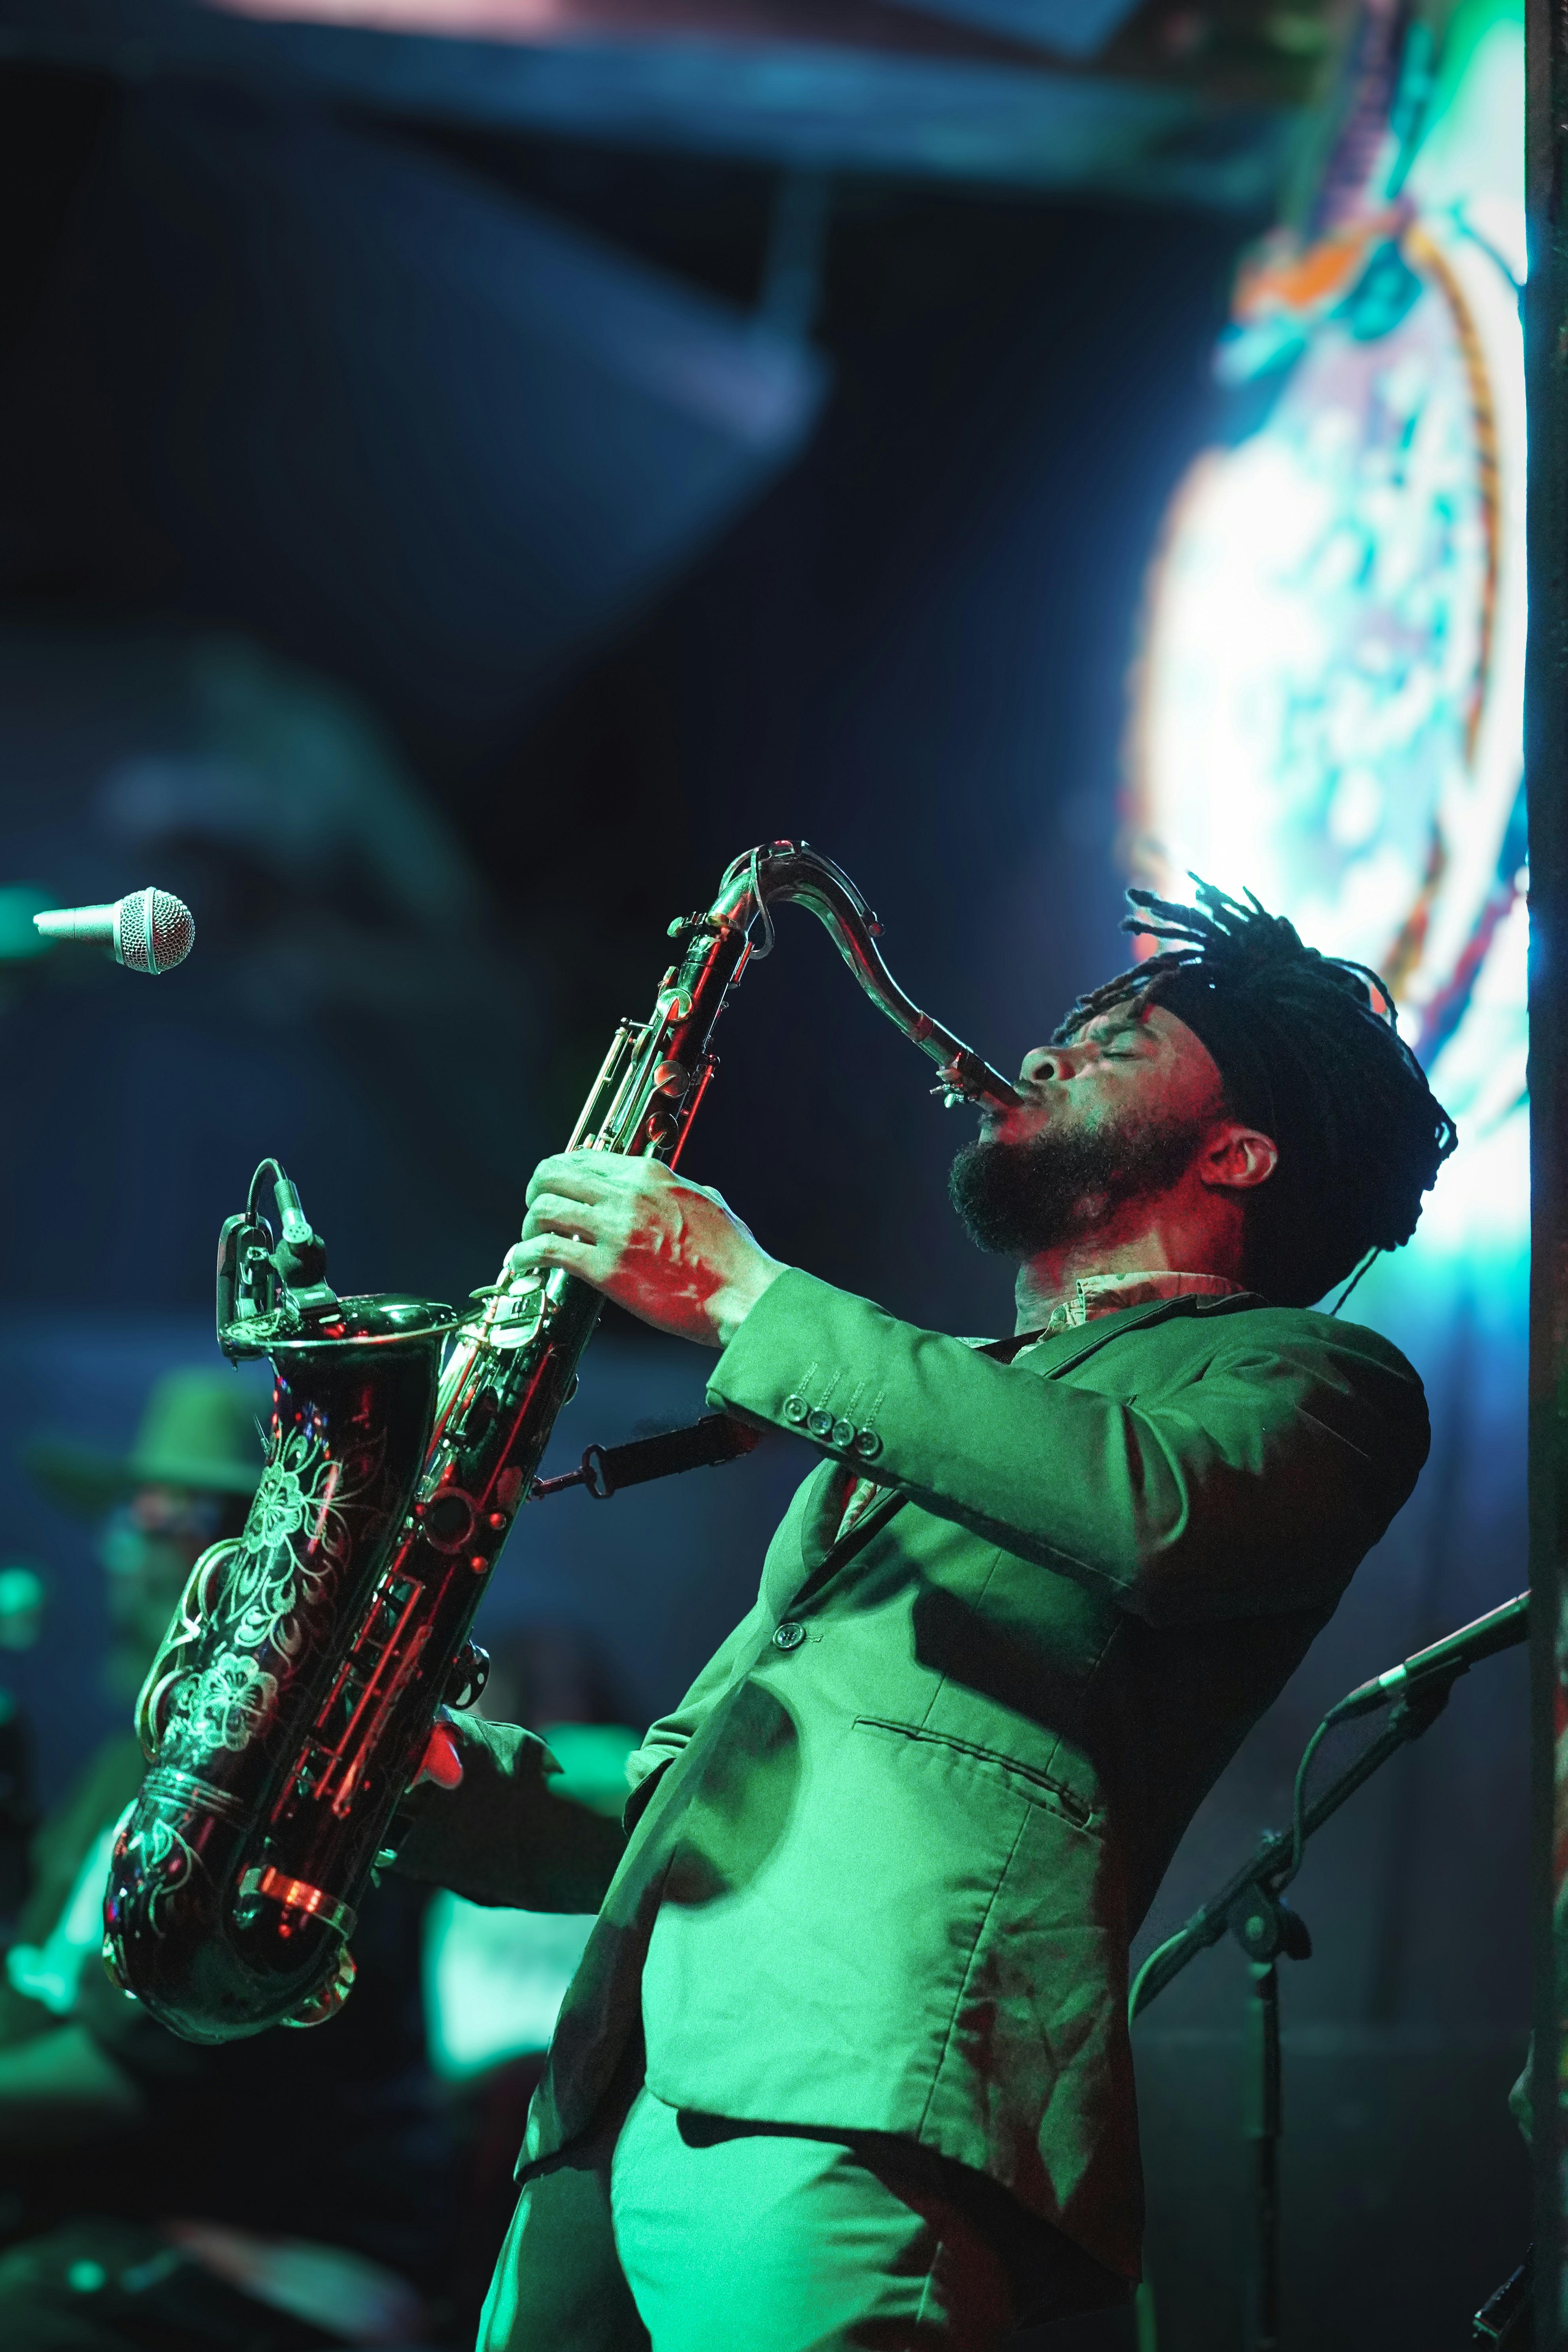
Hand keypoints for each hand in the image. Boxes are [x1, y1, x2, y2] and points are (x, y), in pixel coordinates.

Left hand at [507, 1152, 786, 1347]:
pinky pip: (547, 1251)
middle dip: (536, 1191)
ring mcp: (615, 1230)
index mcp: (651, 1175)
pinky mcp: (606, 1268)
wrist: (744, 1294)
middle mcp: (628, 1195)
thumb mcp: (709, 1204)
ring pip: (544, 1209)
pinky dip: (525, 1256)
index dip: (561, 1171)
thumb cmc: (734, 1258)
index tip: (555, 1185)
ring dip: (528, 1225)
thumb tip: (680, 1191)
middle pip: (554, 1175)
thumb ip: (683, 1192)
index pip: (586, 1157)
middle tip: (534, 1209)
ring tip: (528, 1240)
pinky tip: (523, 1263)